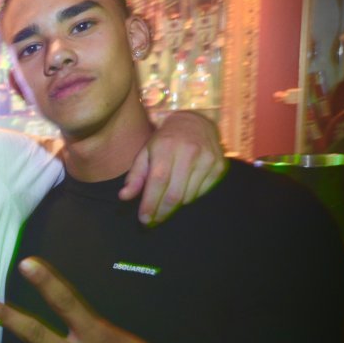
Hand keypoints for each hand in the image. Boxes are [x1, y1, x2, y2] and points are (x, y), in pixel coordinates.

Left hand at [120, 110, 225, 224]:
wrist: (195, 121)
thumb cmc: (165, 140)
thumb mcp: (146, 152)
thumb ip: (136, 175)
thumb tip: (124, 196)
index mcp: (166, 146)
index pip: (158, 181)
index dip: (151, 203)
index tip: (144, 219)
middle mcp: (189, 152)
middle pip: (175, 193)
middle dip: (162, 212)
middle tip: (153, 221)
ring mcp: (207, 159)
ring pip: (188, 196)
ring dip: (175, 204)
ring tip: (167, 199)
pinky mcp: (219, 166)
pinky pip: (201, 193)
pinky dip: (190, 196)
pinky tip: (183, 187)